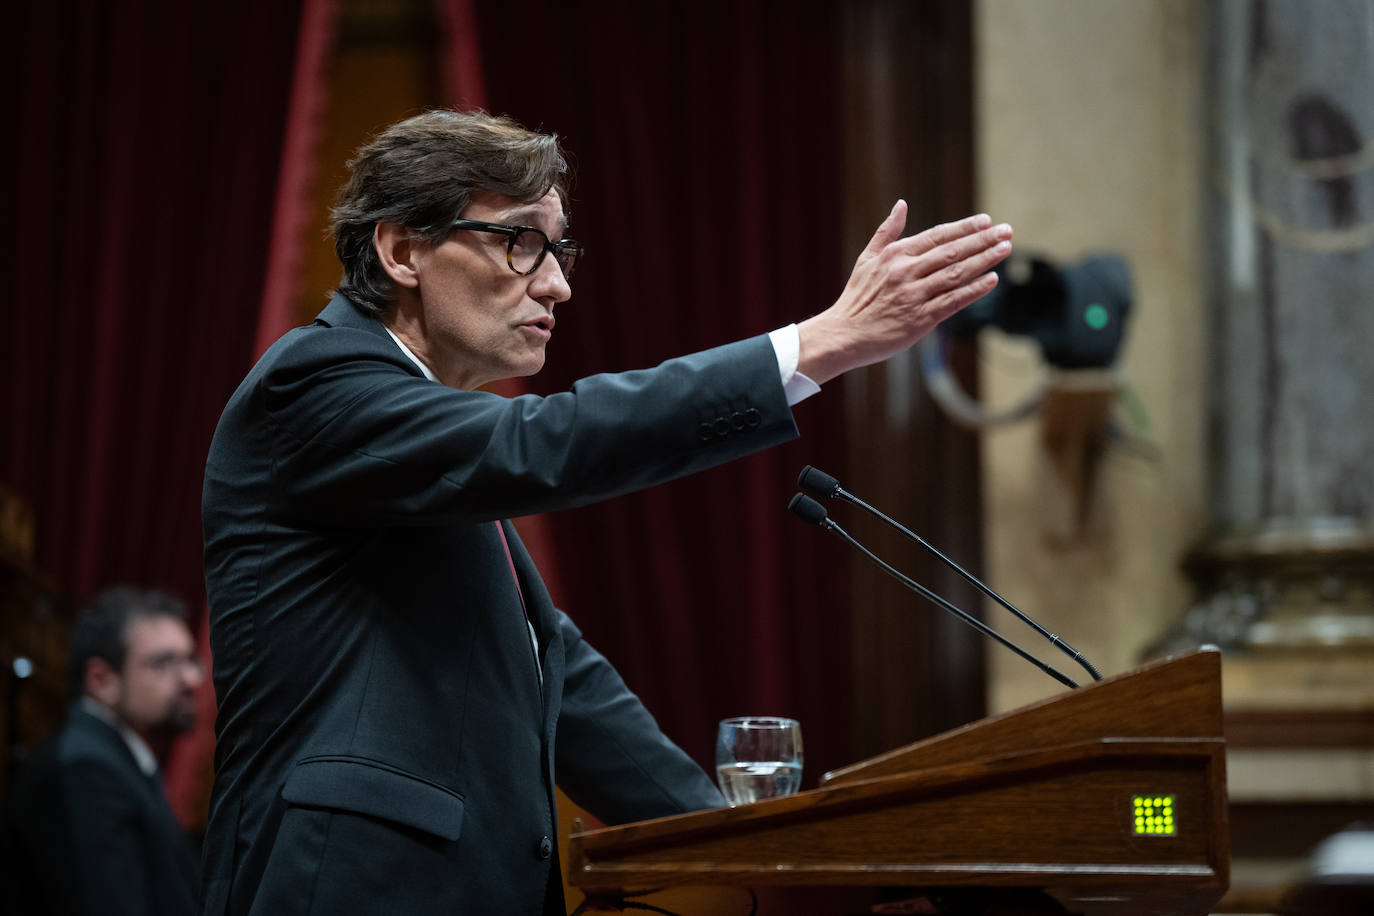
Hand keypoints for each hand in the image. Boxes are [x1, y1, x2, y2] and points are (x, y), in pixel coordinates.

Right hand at [796, 200, 1012, 384]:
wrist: (843, 335)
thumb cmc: (857, 298)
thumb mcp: (867, 259)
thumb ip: (887, 232)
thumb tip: (901, 204)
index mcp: (895, 255)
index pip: (937, 236)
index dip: (964, 228)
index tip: (986, 221)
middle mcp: (906, 272)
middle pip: (952, 252)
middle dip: (982, 240)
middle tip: (1006, 231)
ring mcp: (914, 296)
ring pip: (956, 274)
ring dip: (984, 260)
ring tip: (1005, 249)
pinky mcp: (920, 319)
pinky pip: (953, 301)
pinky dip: (974, 290)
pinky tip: (992, 280)